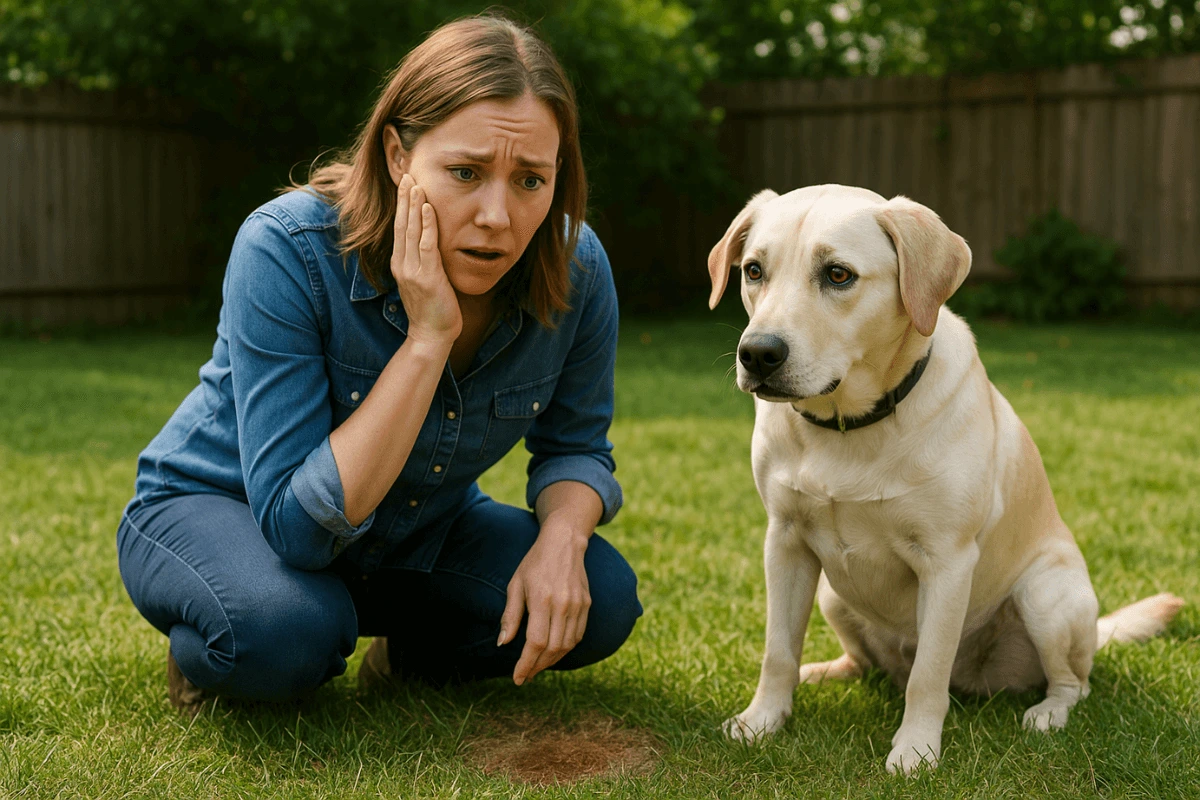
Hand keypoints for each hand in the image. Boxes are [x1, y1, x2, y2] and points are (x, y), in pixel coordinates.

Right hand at [390, 174, 460, 345]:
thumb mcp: (425, 281)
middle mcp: (402, 264)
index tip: (405, 184)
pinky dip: (427, 225)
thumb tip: (431, 244)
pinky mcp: (427, 277)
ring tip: (415, 183)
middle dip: (404, 198)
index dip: (402, 205)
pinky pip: (426, 245)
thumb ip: (425, 262)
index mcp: (401, 264)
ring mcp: (412, 270)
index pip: (400, 228)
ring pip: (411, 231)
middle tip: (406, 173)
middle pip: (401, 224)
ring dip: (413, 205)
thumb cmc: (433, 310)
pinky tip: (428, 207)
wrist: (432, 335)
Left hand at [498, 526, 590, 684]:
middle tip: (525, 675)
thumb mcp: (515, 585)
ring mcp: (578, 605)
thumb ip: (510, 615)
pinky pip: (578, 635)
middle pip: (553, 648)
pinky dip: (566, 648)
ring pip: (567, 645)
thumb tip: (502, 643)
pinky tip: (553, 652)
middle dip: (537, 666)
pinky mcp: (587, 604)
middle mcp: (563, 605)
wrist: (564, 542)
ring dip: (551, 661)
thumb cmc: (535, 563)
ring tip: (537, 666)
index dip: (526, 664)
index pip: (536, 642)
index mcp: (542, 599)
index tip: (517, 677)